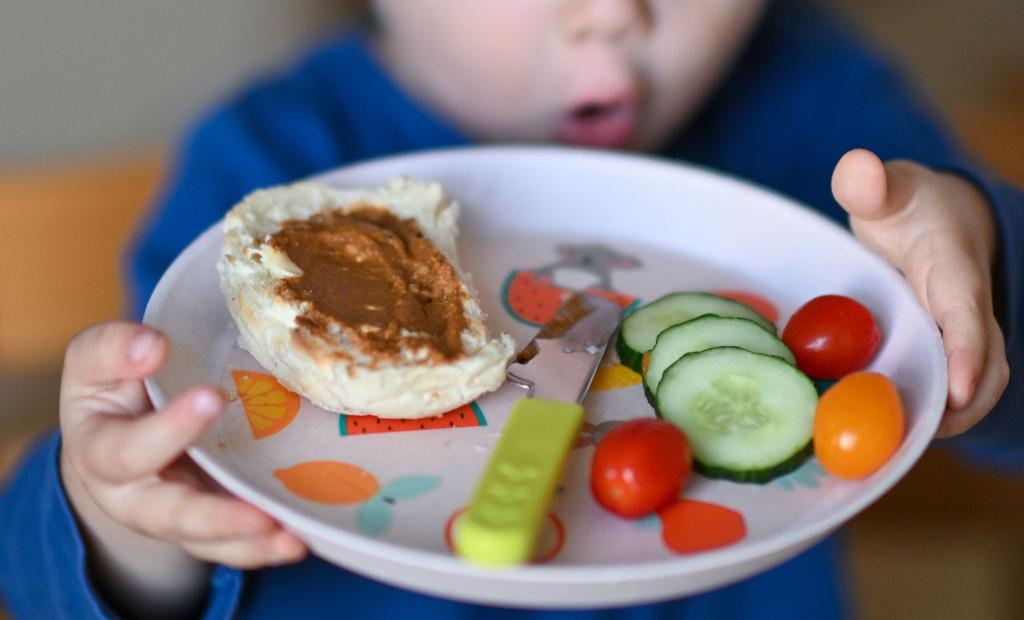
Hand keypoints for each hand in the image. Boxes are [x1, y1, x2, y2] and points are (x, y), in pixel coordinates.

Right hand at [59, 322, 305, 613]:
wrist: (114, 437)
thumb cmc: (112, 389)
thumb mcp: (97, 361)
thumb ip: (115, 350)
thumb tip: (152, 345)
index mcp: (101, 452)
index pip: (129, 448)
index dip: (169, 427)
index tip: (212, 396)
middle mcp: (135, 498)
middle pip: (171, 515)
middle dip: (216, 515)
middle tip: (260, 513)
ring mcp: (174, 518)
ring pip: (208, 540)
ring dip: (251, 542)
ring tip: (291, 540)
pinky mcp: (207, 526)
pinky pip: (235, 546)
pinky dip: (266, 547)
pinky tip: (300, 540)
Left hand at [832, 149, 1008, 436]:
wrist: (941, 221)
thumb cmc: (908, 208)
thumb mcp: (890, 190)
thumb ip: (871, 182)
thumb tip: (857, 167)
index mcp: (955, 272)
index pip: (968, 317)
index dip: (967, 355)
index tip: (959, 393)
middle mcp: (970, 312)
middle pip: (983, 368)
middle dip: (957, 408)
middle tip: (905, 442)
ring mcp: (963, 337)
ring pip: (972, 387)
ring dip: (943, 418)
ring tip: (892, 448)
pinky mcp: (949, 354)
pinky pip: (949, 388)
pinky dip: (929, 413)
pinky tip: (887, 434)